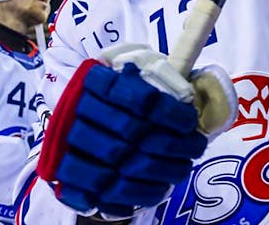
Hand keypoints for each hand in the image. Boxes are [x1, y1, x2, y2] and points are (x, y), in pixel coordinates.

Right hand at [37, 45, 235, 215]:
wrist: (77, 119)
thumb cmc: (119, 95)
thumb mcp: (138, 73)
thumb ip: (164, 78)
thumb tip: (200, 92)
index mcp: (98, 79)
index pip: (138, 96)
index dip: (169, 112)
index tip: (189, 122)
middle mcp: (78, 110)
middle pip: (132, 133)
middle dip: (173, 145)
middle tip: (196, 148)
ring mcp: (69, 146)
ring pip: (119, 167)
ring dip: (161, 172)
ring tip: (183, 169)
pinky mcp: (68, 177)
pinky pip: (104, 195)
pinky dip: (137, 195)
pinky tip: (159, 189)